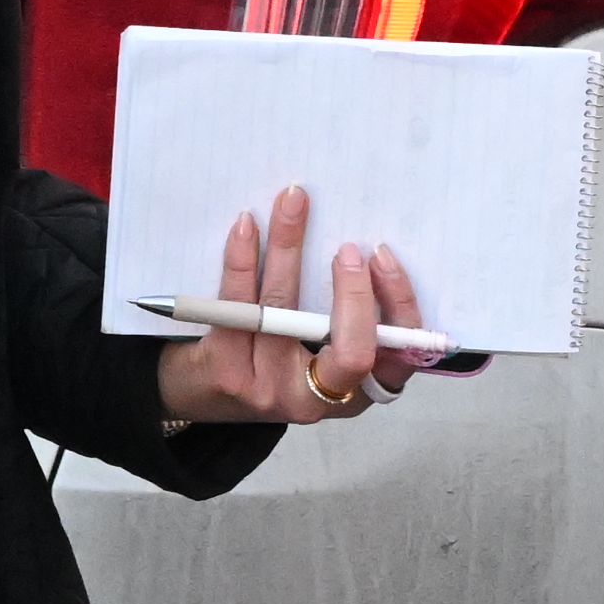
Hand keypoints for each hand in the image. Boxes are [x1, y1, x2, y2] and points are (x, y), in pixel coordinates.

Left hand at [151, 179, 423, 430]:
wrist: (205, 393)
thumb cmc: (275, 363)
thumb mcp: (322, 357)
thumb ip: (350, 323)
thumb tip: (365, 245)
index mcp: (352, 395)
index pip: (396, 360)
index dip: (397, 309)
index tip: (380, 257)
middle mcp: (314, 399)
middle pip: (352, 352)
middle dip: (354, 294)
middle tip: (348, 248)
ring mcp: (268, 388)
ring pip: (284, 310)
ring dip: (290, 247)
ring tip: (293, 203)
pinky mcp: (226, 369)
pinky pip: (238, 304)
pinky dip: (242, 258)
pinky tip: (247, 226)